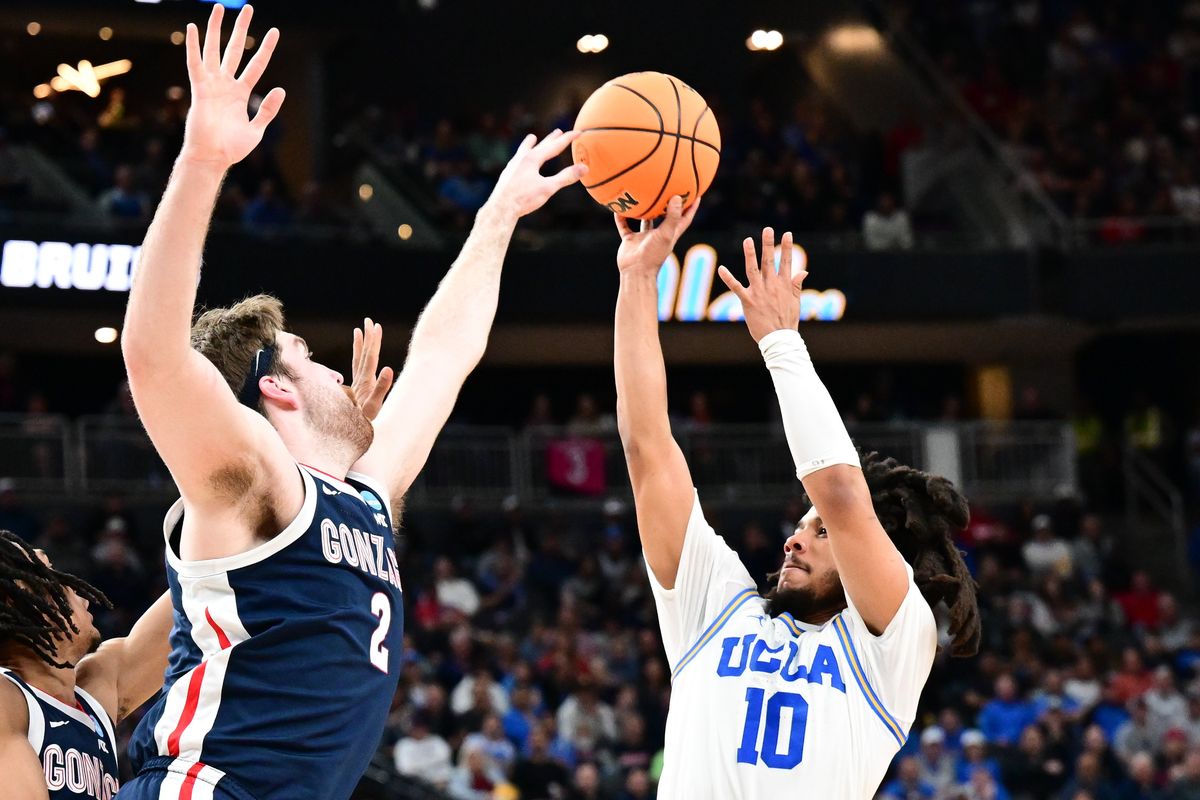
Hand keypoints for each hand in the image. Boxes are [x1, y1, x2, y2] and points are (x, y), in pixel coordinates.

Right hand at [180, 4, 283, 168]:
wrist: (213, 157)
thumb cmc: (232, 147)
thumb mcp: (257, 129)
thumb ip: (268, 110)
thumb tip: (281, 89)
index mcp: (241, 93)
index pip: (256, 64)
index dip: (265, 48)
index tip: (275, 31)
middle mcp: (226, 84)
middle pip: (234, 49)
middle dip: (241, 28)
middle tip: (248, 8)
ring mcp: (212, 84)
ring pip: (214, 50)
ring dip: (216, 29)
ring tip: (220, 7)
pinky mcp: (199, 89)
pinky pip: (195, 63)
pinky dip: (193, 46)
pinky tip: (192, 27)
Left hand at [350, 318, 393, 420]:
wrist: (348, 440)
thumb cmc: (364, 425)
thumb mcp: (374, 408)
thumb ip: (381, 388)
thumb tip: (387, 368)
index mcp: (365, 384)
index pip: (369, 358)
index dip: (373, 342)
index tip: (375, 326)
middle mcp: (360, 383)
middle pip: (363, 356)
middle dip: (367, 338)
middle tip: (369, 320)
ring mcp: (357, 388)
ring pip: (358, 361)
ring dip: (360, 346)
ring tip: (359, 331)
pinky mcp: (357, 394)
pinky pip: (357, 371)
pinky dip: (358, 361)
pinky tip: (360, 358)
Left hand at [488, 130, 587, 218]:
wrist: (500, 208)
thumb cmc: (524, 198)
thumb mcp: (548, 188)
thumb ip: (566, 177)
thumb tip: (584, 168)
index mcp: (533, 159)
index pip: (554, 146)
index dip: (568, 139)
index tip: (577, 132)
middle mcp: (522, 158)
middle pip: (540, 145)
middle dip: (551, 139)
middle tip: (558, 131)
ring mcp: (512, 166)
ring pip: (523, 150)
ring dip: (531, 143)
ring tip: (532, 138)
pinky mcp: (507, 174)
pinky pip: (517, 160)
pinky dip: (522, 156)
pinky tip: (519, 161)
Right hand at [613, 195, 699, 276]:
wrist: (635, 271)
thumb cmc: (653, 255)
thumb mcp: (666, 234)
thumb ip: (672, 217)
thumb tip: (677, 197)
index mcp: (671, 234)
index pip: (684, 218)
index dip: (691, 207)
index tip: (696, 194)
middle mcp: (658, 234)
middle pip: (665, 217)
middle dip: (668, 204)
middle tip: (670, 188)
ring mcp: (644, 238)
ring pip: (644, 220)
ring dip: (643, 210)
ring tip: (641, 194)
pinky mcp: (630, 240)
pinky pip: (625, 226)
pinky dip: (621, 218)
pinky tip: (617, 208)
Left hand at [716, 228, 807, 341]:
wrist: (779, 338)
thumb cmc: (787, 321)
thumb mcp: (795, 302)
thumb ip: (796, 285)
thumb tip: (803, 271)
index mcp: (784, 285)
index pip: (786, 262)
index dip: (786, 247)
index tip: (786, 233)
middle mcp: (772, 285)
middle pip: (769, 261)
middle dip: (768, 244)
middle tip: (767, 229)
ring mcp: (759, 292)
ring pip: (753, 269)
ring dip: (750, 254)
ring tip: (748, 240)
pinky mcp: (747, 301)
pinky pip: (736, 287)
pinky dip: (728, 278)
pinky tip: (721, 268)